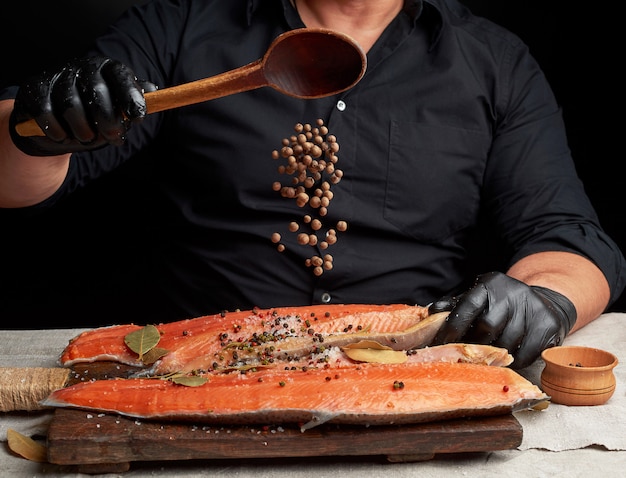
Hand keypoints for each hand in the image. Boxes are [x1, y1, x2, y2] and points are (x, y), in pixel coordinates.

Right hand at [9, 56, 156, 155]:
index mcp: (106, 70)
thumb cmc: (93, 118)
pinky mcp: (34, 88)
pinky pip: (46, 112)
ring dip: (82, 131)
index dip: (130, 96)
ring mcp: (57, 76)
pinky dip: (57, 131)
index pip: (120, 75)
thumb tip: (153, 90)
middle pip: (97, 92)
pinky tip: (62, 137)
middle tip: (113, 137)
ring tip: (86, 138)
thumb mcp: (117, 112)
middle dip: (108, 121)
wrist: (56, 126)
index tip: (137, 117)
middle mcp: (82, 68)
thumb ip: (133, 103)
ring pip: (71, 105)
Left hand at [429, 271, 576, 368]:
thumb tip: (431, 312)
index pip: (467, 306)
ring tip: (490, 356)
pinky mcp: (549, 325)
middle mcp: (512, 293)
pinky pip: (527, 353)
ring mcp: (532, 308)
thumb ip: (456, 305)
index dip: (452, 327)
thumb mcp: (479, 297)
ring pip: (507, 342)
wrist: (545, 301)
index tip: (440, 344)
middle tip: (468, 354)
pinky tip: (510, 357)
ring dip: (495, 354)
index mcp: (490, 285)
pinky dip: (514, 361)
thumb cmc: (502, 303)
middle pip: (487, 326)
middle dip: (475, 344)